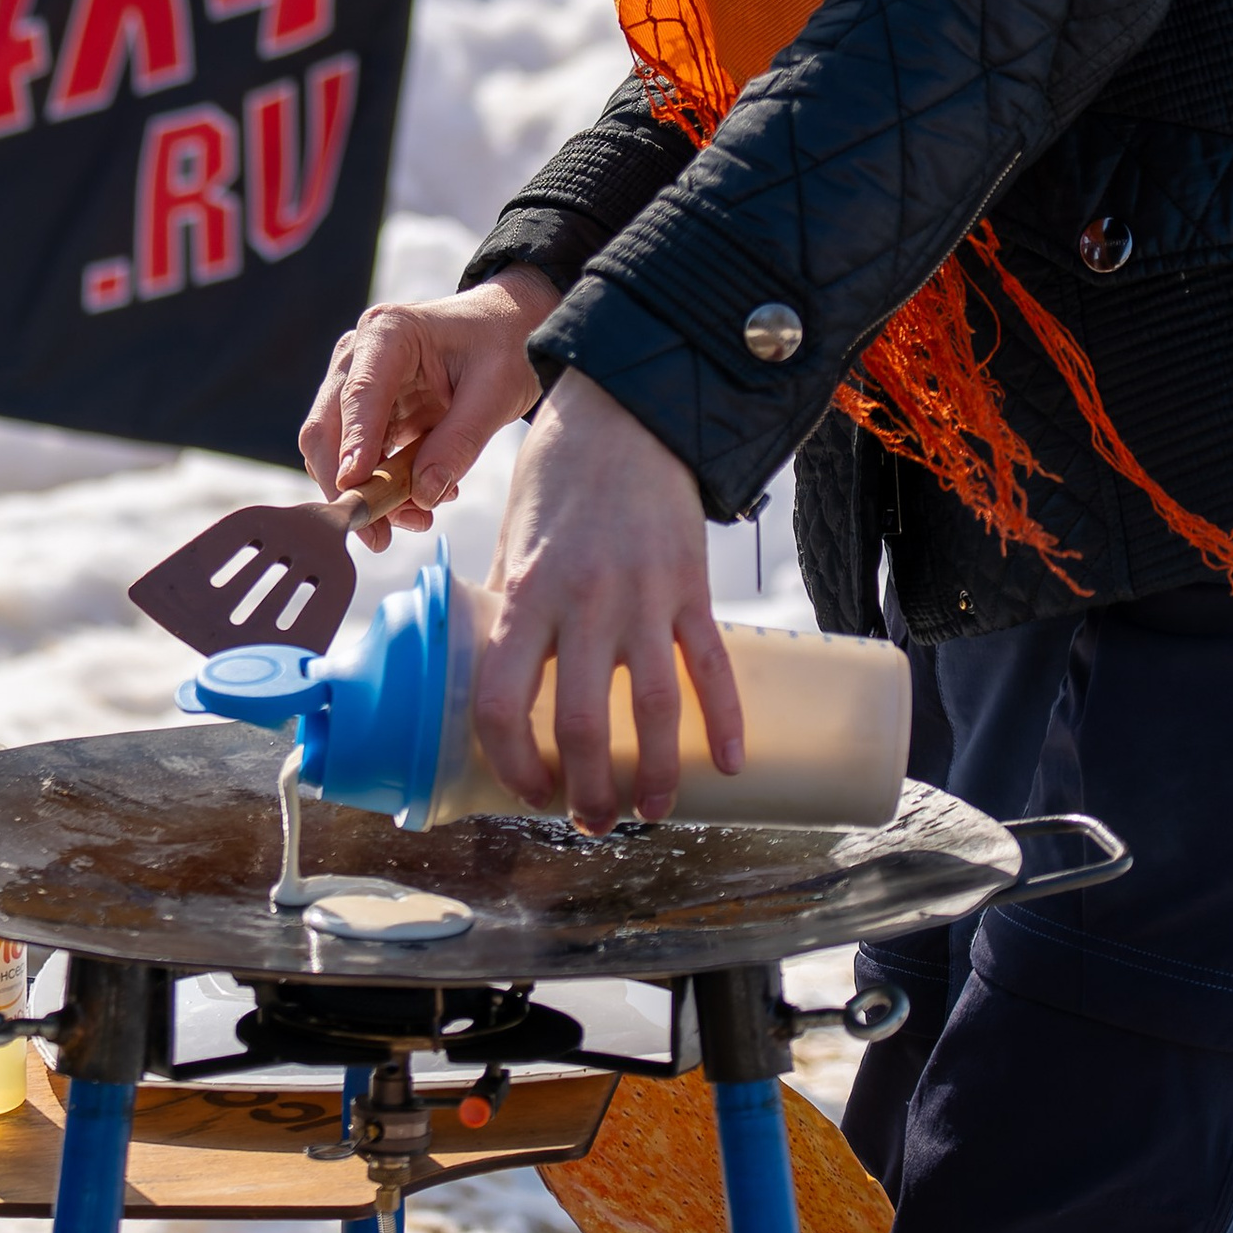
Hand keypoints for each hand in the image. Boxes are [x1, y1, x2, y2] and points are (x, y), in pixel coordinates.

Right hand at [297, 268, 559, 548]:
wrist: (512, 329)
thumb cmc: (506, 344)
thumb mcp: (496, 390)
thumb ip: (460, 442)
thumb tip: (423, 496)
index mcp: (388, 333)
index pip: (359, 394)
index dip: (354, 444)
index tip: (355, 488)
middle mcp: (359, 355)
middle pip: (327, 427)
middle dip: (349, 486)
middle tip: (379, 534)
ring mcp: (357, 383)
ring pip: (337, 451)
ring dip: (368, 493)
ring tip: (417, 518)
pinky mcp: (368, 412)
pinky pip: (361, 459)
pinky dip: (383, 486)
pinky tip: (421, 499)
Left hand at [472, 369, 743, 832]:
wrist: (626, 410)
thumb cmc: (557, 475)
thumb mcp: (512, 539)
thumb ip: (510, 608)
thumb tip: (503, 678)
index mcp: (526, 592)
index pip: (504, 702)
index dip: (512, 761)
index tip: (528, 787)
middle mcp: (583, 600)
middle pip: (584, 724)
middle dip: (587, 792)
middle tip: (592, 822)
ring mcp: (644, 594)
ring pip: (655, 709)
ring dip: (655, 775)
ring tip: (650, 811)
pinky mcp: (692, 584)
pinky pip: (712, 665)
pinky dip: (726, 720)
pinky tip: (730, 764)